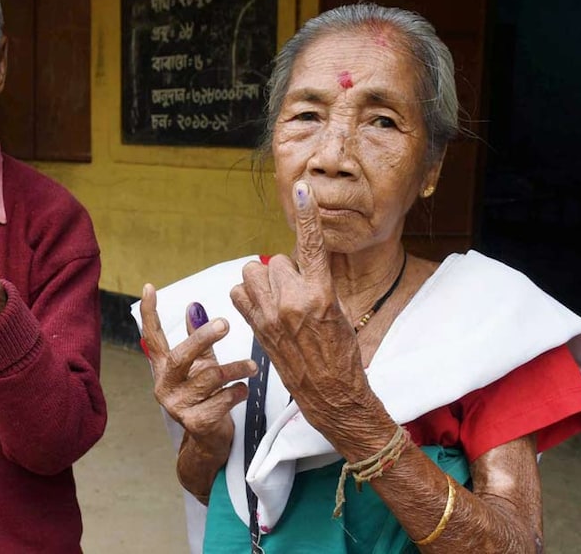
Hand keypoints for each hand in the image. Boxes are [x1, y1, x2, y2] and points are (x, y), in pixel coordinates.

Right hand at [139, 284, 256, 450]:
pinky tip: (243, 390)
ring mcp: (177, 406)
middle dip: (203, 338)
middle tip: (225, 323)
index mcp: (165, 369)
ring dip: (235, 369)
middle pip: (180, 356)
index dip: (150, 313)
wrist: (210, 441)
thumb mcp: (202, 366)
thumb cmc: (208, 398)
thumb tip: (194, 307)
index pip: (152, 337)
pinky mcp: (195, 423)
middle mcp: (165, 386)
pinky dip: (237, 392)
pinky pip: (221, 400)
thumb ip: (199, 339)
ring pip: (209, 378)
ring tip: (252, 366)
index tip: (150, 287)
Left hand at [229, 181, 368, 412]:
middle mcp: (293, 301)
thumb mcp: (339, 311)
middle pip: (275, 261)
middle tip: (298, 294)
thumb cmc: (341, 353)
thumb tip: (300, 264)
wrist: (330, 392)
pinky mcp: (256, 328)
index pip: (312, 245)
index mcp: (321, 294)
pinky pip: (238, 294)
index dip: (308, 215)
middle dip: (285, 272)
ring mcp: (270, 315)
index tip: (303, 187)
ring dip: (264, 282)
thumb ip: (317, 283)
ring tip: (279, 300)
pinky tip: (263, 309)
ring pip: (252, 274)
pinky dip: (248, 297)